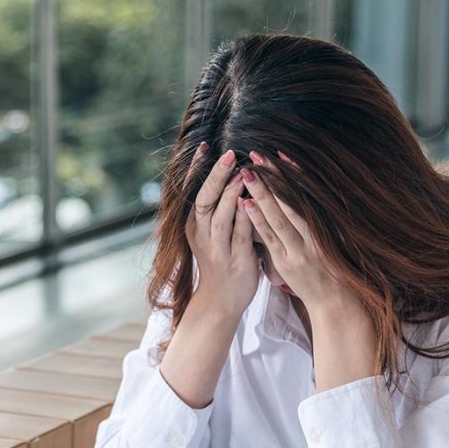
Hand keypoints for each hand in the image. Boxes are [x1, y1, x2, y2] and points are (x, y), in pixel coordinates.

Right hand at [186, 146, 259, 317]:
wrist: (221, 301)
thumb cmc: (221, 263)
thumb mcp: (211, 235)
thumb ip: (217, 210)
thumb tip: (230, 176)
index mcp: (194, 226)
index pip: (193, 191)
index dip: (198, 169)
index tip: (205, 146)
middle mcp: (201, 235)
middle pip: (205, 199)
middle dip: (216, 176)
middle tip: (227, 153)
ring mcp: (217, 248)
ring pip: (221, 216)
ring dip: (231, 193)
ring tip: (241, 171)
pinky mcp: (235, 259)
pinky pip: (241, 234)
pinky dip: (246, 216)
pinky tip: (254, 201)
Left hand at [238, 151, 354, 311]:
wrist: (336, 302)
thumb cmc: (334, 268)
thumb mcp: (333, 239)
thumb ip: (319, 219)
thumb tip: (306, 192)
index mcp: (326, 226)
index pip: (307, 193)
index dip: (295, 173)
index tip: (281, 154)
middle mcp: (315, 234)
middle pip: (292, 199)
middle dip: (275, 176)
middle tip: (257, 155)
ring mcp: (300, 249)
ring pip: (279, 216)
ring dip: (262, 193)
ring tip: (247, 173)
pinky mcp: (287, 263)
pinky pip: (270, 237)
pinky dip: (258, 220)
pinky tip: (245, 204)